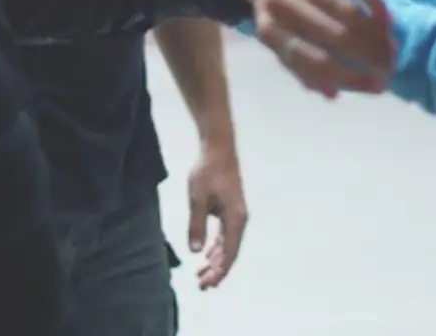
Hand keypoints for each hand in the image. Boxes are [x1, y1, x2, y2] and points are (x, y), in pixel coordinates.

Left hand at [185, 146, 247, 289]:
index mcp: (235, 219)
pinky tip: (207, 256)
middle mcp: (239, 220)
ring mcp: (236, 215)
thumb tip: (196, 251)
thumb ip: (197, 225)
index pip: (229, 253)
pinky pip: (225, 236)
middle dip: (216, 271)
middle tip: (201, 286)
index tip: (209, 285)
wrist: (218, 150)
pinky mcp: (230, 210)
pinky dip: (216, 248)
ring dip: (215, 261)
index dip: (220, 271)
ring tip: (201, 275)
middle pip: (230, 252)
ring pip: (227, 245)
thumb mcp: (197, 199)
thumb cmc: (207, 172)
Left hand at [229, 0, 394, 97]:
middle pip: (334, 36)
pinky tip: (386, 17)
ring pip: (346, 8)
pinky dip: (372, 0)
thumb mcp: (279, 37)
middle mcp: (280, 2)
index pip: (311, 61)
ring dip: (375, 31)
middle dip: (369, 55)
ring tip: (392, 45)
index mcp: (269, 30)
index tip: (377, 86)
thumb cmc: (277, 7)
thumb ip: (301, 66)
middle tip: (392, 65)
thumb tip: (333, 94)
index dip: (348, 77)